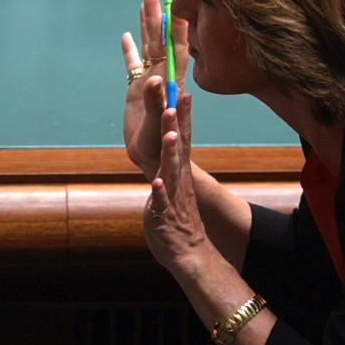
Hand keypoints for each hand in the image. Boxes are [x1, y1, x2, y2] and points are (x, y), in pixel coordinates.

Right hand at [121, 0, 188, 179]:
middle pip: (160, 40)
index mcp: (172, 83)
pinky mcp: (137, 92)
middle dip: (158, 15)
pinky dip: (129, 51)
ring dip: (146, 26)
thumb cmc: (164, 148)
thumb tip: (156, 78)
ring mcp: (150, 82)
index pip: (176, 47)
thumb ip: (157, 102)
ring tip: (143, 2)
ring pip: (148, 47)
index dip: (175, 24)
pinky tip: (126, 36)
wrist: (157, 162)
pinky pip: (133, 66)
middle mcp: (163, 77)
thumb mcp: (160, 126)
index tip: (175, 0)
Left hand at [141, 94, 209, 269]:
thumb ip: (172, 163)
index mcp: (180, 171)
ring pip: (172, 170)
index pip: (183, 138)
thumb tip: (172, 139)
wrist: (188, 252)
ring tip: (169, 134)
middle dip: (175, 124)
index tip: (183, 92)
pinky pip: (162, 202)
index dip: (183, 116)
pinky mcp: (164, 215)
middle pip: (178, 147)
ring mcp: (173, 196)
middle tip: (175, 101)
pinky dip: (160, 191)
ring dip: (170, 152)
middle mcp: (178, 180)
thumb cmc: (178, 217)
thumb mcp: (175, 185)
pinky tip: (157, 181)